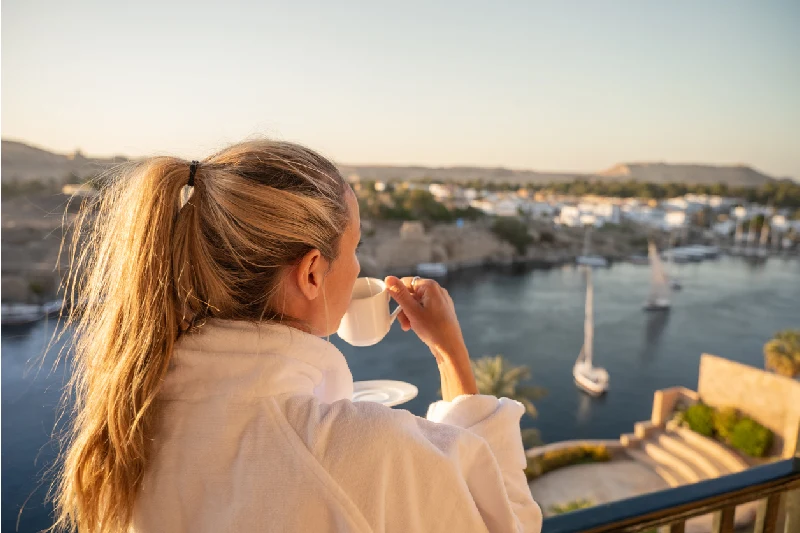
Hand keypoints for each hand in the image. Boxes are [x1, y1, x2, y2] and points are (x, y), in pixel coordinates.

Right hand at [384, 276, 476, 399]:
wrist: (450, 347)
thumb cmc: (432, 329)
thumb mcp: (412, 311)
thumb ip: (400, 294)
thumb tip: (388, 278)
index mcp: (430, 286)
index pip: (406, 282)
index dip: (398, 295)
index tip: (395, 308)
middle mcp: (437, 290)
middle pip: (411, 294)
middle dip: (404, 308)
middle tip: (403, 322)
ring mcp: (440, 301)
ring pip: (417, 303)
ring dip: (409, 314)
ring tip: (409, 327)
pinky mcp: (441, 310)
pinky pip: (424, 309)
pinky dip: (417, 317)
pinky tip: (416, 327)